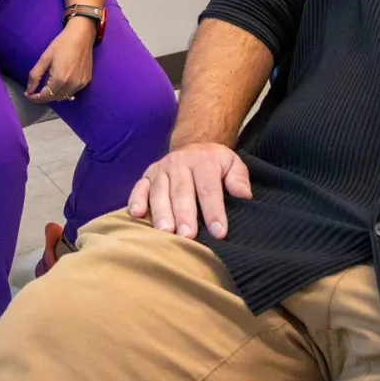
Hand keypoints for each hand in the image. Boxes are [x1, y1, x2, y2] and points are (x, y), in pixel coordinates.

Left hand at [25, 21, 95, 102]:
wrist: (82, 35)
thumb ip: (35, 75)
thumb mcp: (45, 58)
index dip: (35, 98)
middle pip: (54, 98)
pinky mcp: (86, 81)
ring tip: (48, 84)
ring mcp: (80, 84)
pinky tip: (60, 81)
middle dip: (43, 96)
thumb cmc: (61, 44)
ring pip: (64, 97)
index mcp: (59, 79)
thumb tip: (29, 90)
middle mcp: (71, 85)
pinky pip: (72, 92)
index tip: (28, 95)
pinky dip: (64, 90)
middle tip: (35, 90)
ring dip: (54, 94)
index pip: (45, 96)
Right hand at [128, 143, 251, 240]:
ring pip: (159, 191)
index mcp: (203, 161)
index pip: (209, 188)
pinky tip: (137, 214)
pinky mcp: (147, 176)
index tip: (219, 232)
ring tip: (165, 232)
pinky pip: (139, 187)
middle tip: (188, 236)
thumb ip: (238, 177)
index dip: (213, 211)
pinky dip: (136, 200)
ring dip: (161, 212)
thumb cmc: (214, 163)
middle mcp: (179, 163)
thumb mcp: (232, 163)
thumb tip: (243, 194)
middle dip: (185, 214)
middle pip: (182, 191)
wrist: (193, 144)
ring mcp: (161, 169)